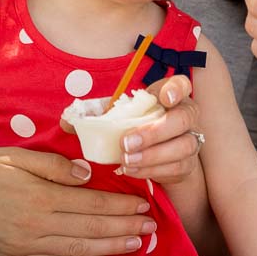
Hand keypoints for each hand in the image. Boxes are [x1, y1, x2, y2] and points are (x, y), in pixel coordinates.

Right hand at [0, 147, 155, 255]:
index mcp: (41, 196)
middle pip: (91, 228)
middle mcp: (37, 224)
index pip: (92, 203)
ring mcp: (25, 244)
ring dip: (110, 247)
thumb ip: (54, 165)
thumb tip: (87, 173)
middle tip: (151, 228)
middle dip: (124, 228)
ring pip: (78, 249)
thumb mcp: (16, 156)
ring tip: (136, 245)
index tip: (143, 205)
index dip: (121, 206)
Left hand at [59, 75, 201, 181]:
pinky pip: (177, 168)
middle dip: (155, 132)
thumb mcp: (114, 116)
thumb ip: (93, 115)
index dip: (176, 89)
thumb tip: (67, 121)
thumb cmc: (130, 128)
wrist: (151, 154)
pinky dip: (153, 170)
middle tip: (126, 143)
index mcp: (170, 95)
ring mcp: (190, 140)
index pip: (182, 84)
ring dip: (153, 155)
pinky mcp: (187, 164)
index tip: (164, 98)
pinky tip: (132, 171)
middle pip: (184, 118)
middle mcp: (186, 115)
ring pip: (184, 146)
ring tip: (126, 161)